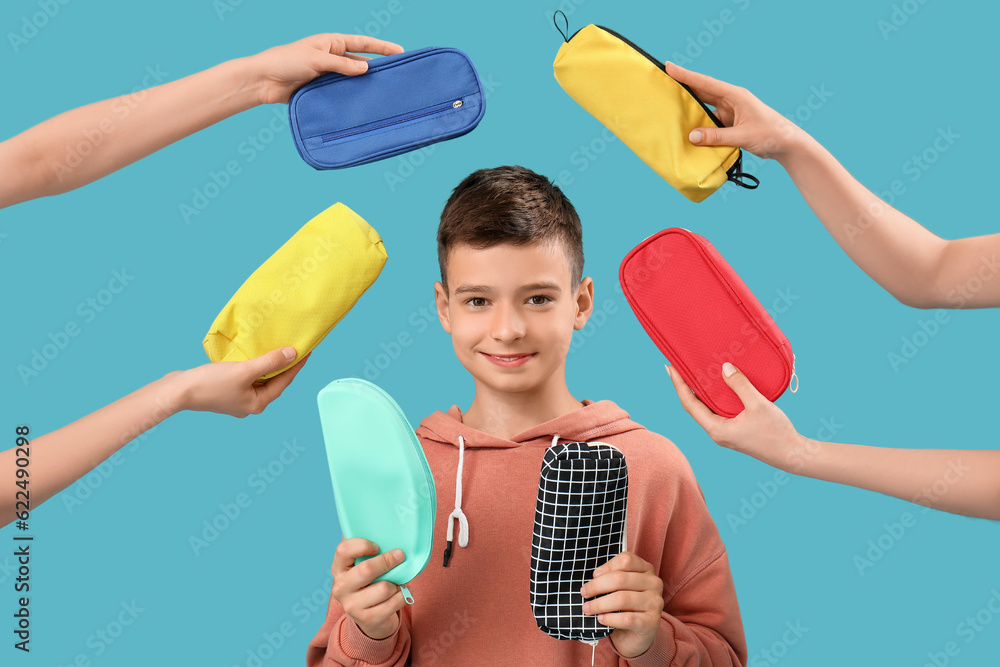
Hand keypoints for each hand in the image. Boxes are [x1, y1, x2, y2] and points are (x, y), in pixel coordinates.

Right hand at [169, 347, 308, 416]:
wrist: (177, 391)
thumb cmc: (210, 383)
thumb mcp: (244, 371)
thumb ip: (269, 362)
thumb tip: (293, 354)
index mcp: (258, 403)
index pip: (284, 381)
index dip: (296, 365)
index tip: (307, 350)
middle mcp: (250, 404)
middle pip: (273, 381)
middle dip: (283, 365)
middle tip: (294, 347)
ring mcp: (237, 399)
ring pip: (259, 379)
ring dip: (267, 365)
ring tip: (276, 348)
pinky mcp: (226, 391)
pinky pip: (246, 377)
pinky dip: (252, 366)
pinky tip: (252, 355)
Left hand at [246, 33, 404, 104]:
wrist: (263, 81)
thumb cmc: (286, 62)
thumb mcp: (317, 60)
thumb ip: (342, 65)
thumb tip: (366, 68)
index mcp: (331, 43)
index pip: (363, 43)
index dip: (382, 47)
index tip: (400, 52)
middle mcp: (332, 58)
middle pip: (361, 62)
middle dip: (378, 68)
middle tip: (397, 76)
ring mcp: (328, 75)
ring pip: (352, 80)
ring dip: (364, 85)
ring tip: (383, 93)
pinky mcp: (321, 90)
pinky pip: (341, 93)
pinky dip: (351, 98)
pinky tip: (362, 105)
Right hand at [330, 538, 407, 639]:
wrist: (370, 618)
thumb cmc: (370, 584)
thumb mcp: (363, 567)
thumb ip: (369, 553)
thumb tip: (388, 534)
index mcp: (338, 569)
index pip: (343, 550)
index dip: (362, 545)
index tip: (377, 546)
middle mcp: (340, 588)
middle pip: (366, 570)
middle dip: (388, 561)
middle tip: (400, 555)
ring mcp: (352, 606)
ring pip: (384, 588)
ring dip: (396, 583)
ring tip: (397, 582)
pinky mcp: (367, 619)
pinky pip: (393, 603)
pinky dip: (403, 596)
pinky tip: (402, 593)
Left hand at [581, 551, 663, 657]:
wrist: (637, 634)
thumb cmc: (626, 606)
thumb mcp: (621, 588)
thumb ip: (611, 577)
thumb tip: (595, 577)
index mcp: (646, 569)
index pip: (625, 560)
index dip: (607, 567)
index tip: (593, 576)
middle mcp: (654, 583)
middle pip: (620, 579)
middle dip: (597, 586)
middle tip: (584, 593)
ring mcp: (655, 602)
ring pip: (622, 599)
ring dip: (599, 604)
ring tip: (587, 608)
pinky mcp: (652, 622)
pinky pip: (627, 618)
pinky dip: (610, 618)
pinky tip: (601, 619)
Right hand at [663, 61, 806, 161]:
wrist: (786, 144)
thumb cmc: (770, 134)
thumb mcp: (742, 136)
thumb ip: (716, 137)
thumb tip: (692, 136)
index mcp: (736, 95)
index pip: (706, 83)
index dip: (686, 75)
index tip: (669, 67)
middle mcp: (731, 101)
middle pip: (703, 91)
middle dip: (684, 87)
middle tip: (663, 82)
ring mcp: (730, 112)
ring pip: (705, 108)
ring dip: (690, 108)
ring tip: (670, 106)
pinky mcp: (730, 124)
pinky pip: (710, 123)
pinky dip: (699, 125)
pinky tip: (688, 129)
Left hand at [665, 362, 808, 471]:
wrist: (793, 455)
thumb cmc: (776, 433)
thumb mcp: (758, 405)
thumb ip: (740, 385)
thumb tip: (724, 367)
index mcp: (716, 429)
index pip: (690, 404)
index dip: (679, 385)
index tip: (670, 367)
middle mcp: (716, 432)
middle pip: (694, 406)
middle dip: (685, 386)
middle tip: (678, 366)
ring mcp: (725, 433)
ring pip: (706, 409)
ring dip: (699, 391)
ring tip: (694, 372)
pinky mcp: (734, 431)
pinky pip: (717, 411)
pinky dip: (713, 397)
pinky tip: (717, 386)